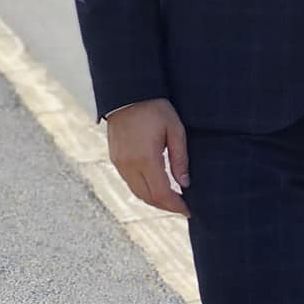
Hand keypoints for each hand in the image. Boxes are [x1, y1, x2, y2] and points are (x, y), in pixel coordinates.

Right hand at [105, 97, 189, 215]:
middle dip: (166, 206)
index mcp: (146, 158)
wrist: (127, 94)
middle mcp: (129, 165)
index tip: (188, 210)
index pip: (161, 193)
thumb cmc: (155, 109)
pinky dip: (143, 190)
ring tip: (171, 200)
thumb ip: (180, 158)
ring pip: (137, 192)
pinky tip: (156, 188)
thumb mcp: (175, 130)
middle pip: (148, 198)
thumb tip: (185, 184)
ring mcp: (119, 163)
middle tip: (182, 208)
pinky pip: (130, 183)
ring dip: (154, 200)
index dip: (175, 205)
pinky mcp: (115, 159)